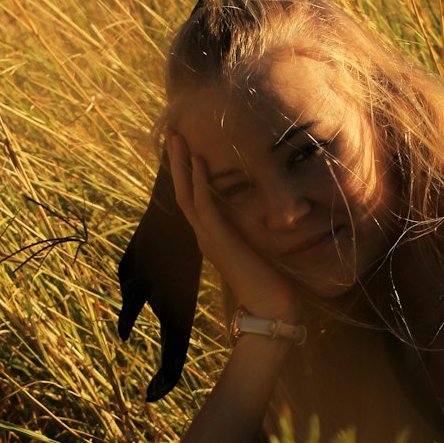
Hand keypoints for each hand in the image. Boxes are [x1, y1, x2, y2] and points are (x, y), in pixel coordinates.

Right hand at [167, 133, 300, 326]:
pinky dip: (200, 181)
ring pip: (186, 194)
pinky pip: (204, 204)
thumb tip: (269, 213)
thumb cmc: (271, 283)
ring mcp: (208, 238)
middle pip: (183, 192)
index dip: (188, 174)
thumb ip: (255, 232)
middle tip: (172, 134)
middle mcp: (204, 236)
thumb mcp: (260, 248)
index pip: (193, 200)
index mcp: (212, 238)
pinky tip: (199, 160)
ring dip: (182, 164)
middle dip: (177, 162)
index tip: (187, 148)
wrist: (271, 308)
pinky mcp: (217, 239)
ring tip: (177, 138)